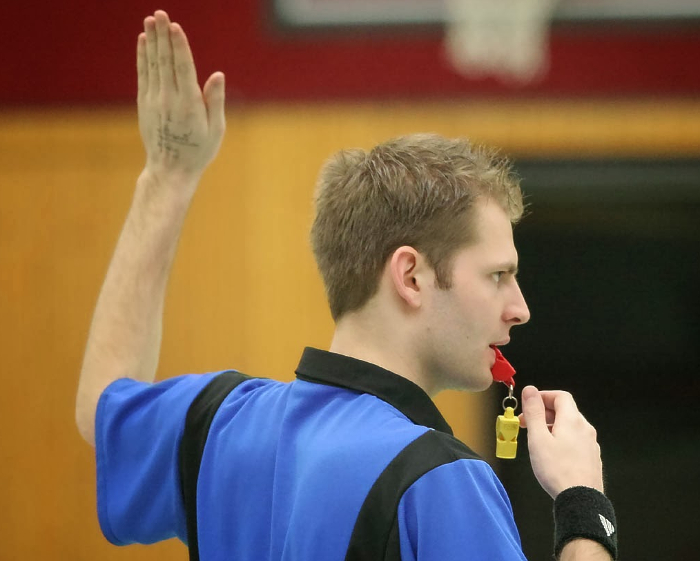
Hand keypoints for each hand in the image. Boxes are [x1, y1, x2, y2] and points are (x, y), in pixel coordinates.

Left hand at [137, 10, 225, 193]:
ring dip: (152, 40)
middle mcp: (169, 100)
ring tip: (151, 19)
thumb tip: (218, 74)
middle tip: (160, 13)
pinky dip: (143, 56)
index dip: (179, 46)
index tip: (175, 27)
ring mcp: (154, 101)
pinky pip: (143, 74)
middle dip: (162, 35)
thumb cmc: (199, 150)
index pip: (183, 69)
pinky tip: (144, 40)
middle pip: (165, 61)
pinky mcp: (144, 104)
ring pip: (152, 64)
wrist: (170, 169)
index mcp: (189, 105)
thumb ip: (215, 101)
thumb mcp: (216, 130)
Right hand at [520, 386, 603, 498]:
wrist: (581, 501)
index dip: (543, 396)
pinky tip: (551, 454)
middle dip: (543, 413)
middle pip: (565, 411)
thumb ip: (534, 412)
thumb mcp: (538, 438)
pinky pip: (575, 440)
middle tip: (526, 423)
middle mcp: (585, 429)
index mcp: (572, 420)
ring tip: (536, 440)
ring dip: (551, 426)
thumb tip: (530, 390)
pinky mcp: (591, 458)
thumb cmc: (557, 470)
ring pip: (569, 426)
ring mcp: (590, 444)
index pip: (560, 396)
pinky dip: (561, 439)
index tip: (528, 404)